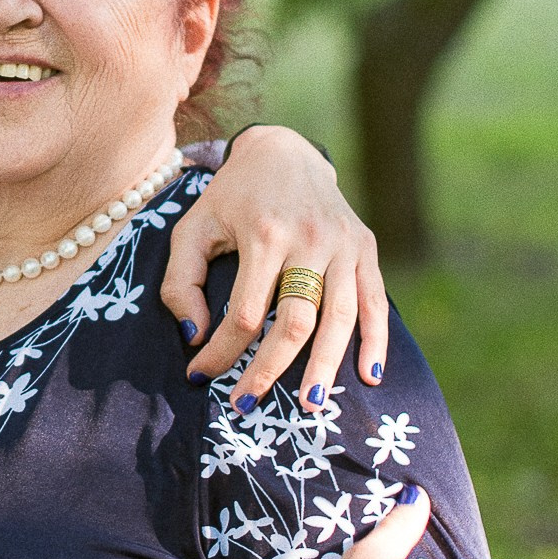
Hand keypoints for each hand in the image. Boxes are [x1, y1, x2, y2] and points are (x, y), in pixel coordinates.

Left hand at [162, 125, 389, 403]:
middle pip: (296, 322)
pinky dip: (376, 340)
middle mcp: (310, 239)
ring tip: (310, 407)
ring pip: (339, 318)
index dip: (222, 352)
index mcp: (264, 234)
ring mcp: (343, 244)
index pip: (245, 313)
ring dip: (325, 367)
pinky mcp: (365, 246)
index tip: (200, 375)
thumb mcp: (192, 227)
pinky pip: (375, 301)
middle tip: (246, 405)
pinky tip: (369, 376)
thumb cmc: (231, 197)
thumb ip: (181, 280)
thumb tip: (194, 334)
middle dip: (269, 371)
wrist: (284, 151)